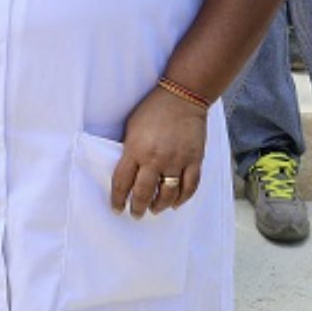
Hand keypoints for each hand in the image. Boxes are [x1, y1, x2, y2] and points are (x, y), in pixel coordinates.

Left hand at [111, 86, 208, 216]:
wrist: (182, 97)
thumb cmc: (153, 109)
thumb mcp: (131, 128)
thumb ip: (129, 150)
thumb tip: (127, 172)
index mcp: (136, 150)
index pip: (122, 183)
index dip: (118, 200)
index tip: (117, 208)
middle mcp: (155, 159)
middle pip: (144, 193)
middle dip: (137, 208)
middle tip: (136, 214)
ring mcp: (177, 161)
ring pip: (167, 195)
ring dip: (159, 206)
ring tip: (154, 210)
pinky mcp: (194, 160)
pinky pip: (189, 187)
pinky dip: (182, 199)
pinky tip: (175, 203)